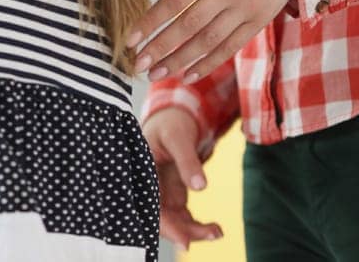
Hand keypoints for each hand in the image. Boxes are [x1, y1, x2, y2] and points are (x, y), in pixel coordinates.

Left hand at [130, 0, 291, 82]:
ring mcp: (244, 8)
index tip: (130, 39)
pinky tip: (188, 75)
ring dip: (181, 60)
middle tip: (138, 65)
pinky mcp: (257, 22)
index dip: (151, 21)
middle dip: (161, 47)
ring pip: (209, 40)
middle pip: (189, 25)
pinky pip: (230, 47)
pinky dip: (209, 63)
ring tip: (157, 74)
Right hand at [144, 107, 222, 248]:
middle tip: (213, 233)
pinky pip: (181, 217)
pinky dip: (195, 225)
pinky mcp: (172, 194)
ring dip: (192, 231)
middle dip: (184, 231)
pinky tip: (213, 228)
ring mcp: (160, 193)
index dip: (164, 226)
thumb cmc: (170, 122)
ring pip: (172, 221)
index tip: (184, 242)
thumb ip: (188, 160)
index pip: (148, 206)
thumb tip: (199, 186)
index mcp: (141, 173)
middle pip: (161, 218)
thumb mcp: (178, 136)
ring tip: (217, 231)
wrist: (173, 117)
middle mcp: (147, 186)